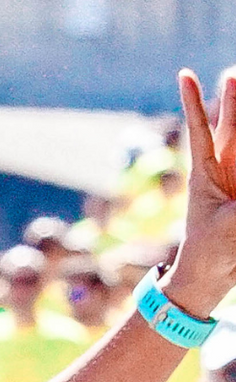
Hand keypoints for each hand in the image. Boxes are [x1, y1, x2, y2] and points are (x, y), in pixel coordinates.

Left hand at [164, 69, 235, 317]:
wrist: (210, 276)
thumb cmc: (211, 253)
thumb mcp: (232, 226)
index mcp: (204, 175)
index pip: (200, 131)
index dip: (194, 103)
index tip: (185, 75)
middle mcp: (222, 170)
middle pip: (231, 125)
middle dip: (233, 98)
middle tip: (231, 71)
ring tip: (234, 80)